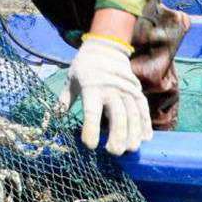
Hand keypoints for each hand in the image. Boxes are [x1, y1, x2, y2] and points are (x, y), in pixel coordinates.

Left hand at [58, 34, 151, 154]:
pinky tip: (145, 138)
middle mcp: (111, 89)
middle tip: (113, 152)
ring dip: (133, 134)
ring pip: (133, 114)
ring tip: (130, 149)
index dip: (91, 129)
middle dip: (117, 136)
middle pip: (118, 116)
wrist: (105, 48)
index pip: (91, 111)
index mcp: (91, 88)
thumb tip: (55, 118)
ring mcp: (126, 90)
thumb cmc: (84, 68)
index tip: (90, 145)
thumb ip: (64, 101)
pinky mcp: (137, 91)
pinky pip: (143, 109)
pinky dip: (145, 124)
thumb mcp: (70, 81)